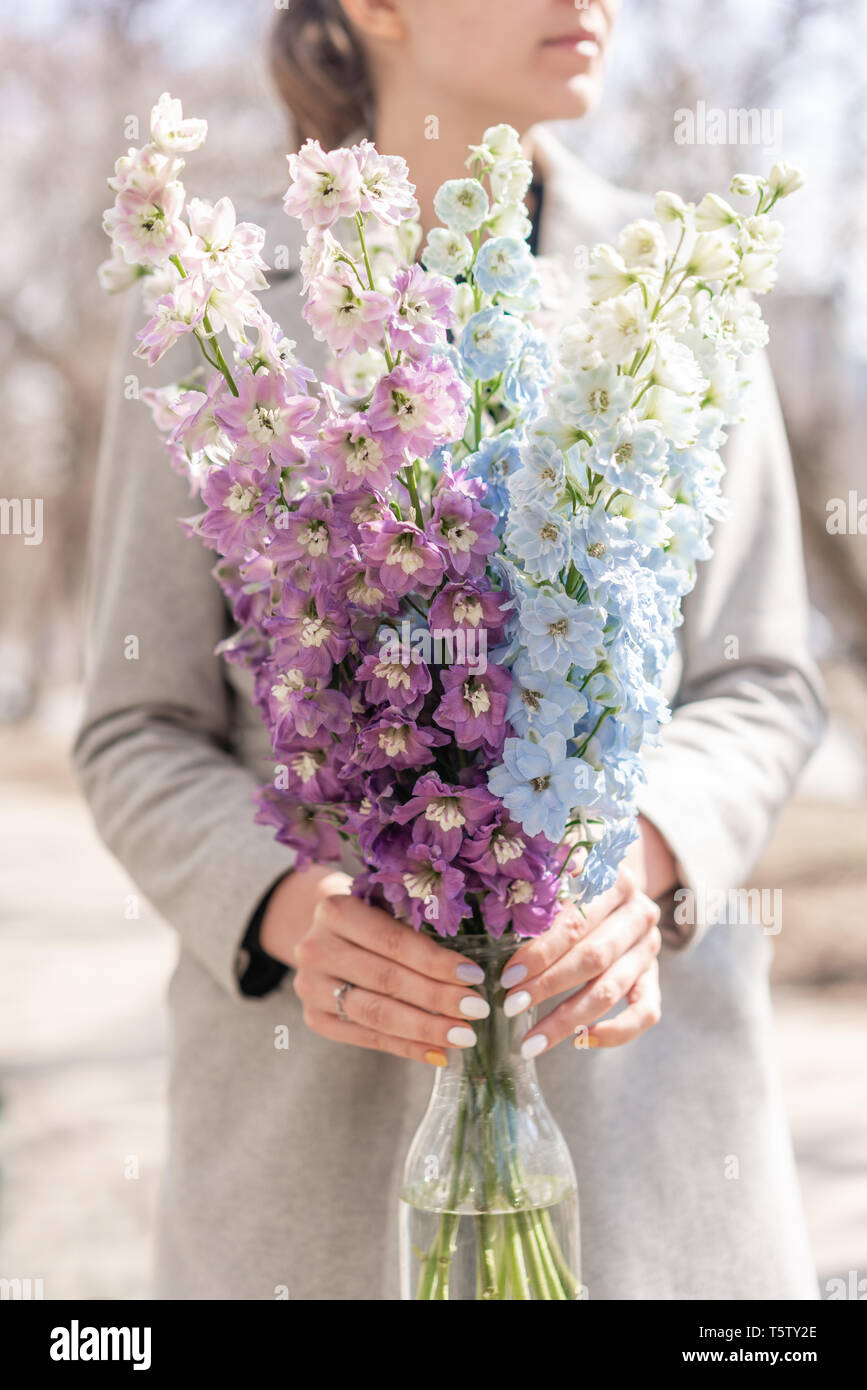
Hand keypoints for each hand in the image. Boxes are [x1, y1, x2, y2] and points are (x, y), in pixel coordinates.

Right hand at [272, 872, 492, 1065]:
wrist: (320, 931)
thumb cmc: (368, 913)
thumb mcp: (385, 903)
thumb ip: (416, 924)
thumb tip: (469, 968)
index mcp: (335, 910)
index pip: (393, 941)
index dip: (435, 961)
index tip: (474, 976)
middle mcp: (315, 949)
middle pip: (386, 980)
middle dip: (437, 997)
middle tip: (476, 1009)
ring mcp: (310, 986)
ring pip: (375, 1014)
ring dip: (425, 1028)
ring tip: (463, 1035)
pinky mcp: (315, 1018)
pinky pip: (366, 1037)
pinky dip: (406, 1047)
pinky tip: (438, 1052)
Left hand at [501, 862, 662, 1056]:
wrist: (613, 889)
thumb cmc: (570, 882)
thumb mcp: (557, 875)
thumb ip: (537, 891)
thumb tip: (499, 919)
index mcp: (615, 880)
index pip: (576, 922)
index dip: (541, 952)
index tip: (508, 975)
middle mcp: (639, 913)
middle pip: (593, 957)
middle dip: (547, 986)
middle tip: (511, 1006)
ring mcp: (649, 947)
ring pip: (611, 990)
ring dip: (568, 1019)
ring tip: (532, 1042)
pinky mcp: (653, 976)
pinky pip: (646, 1012)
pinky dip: (617, 1032)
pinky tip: (580, 1041)